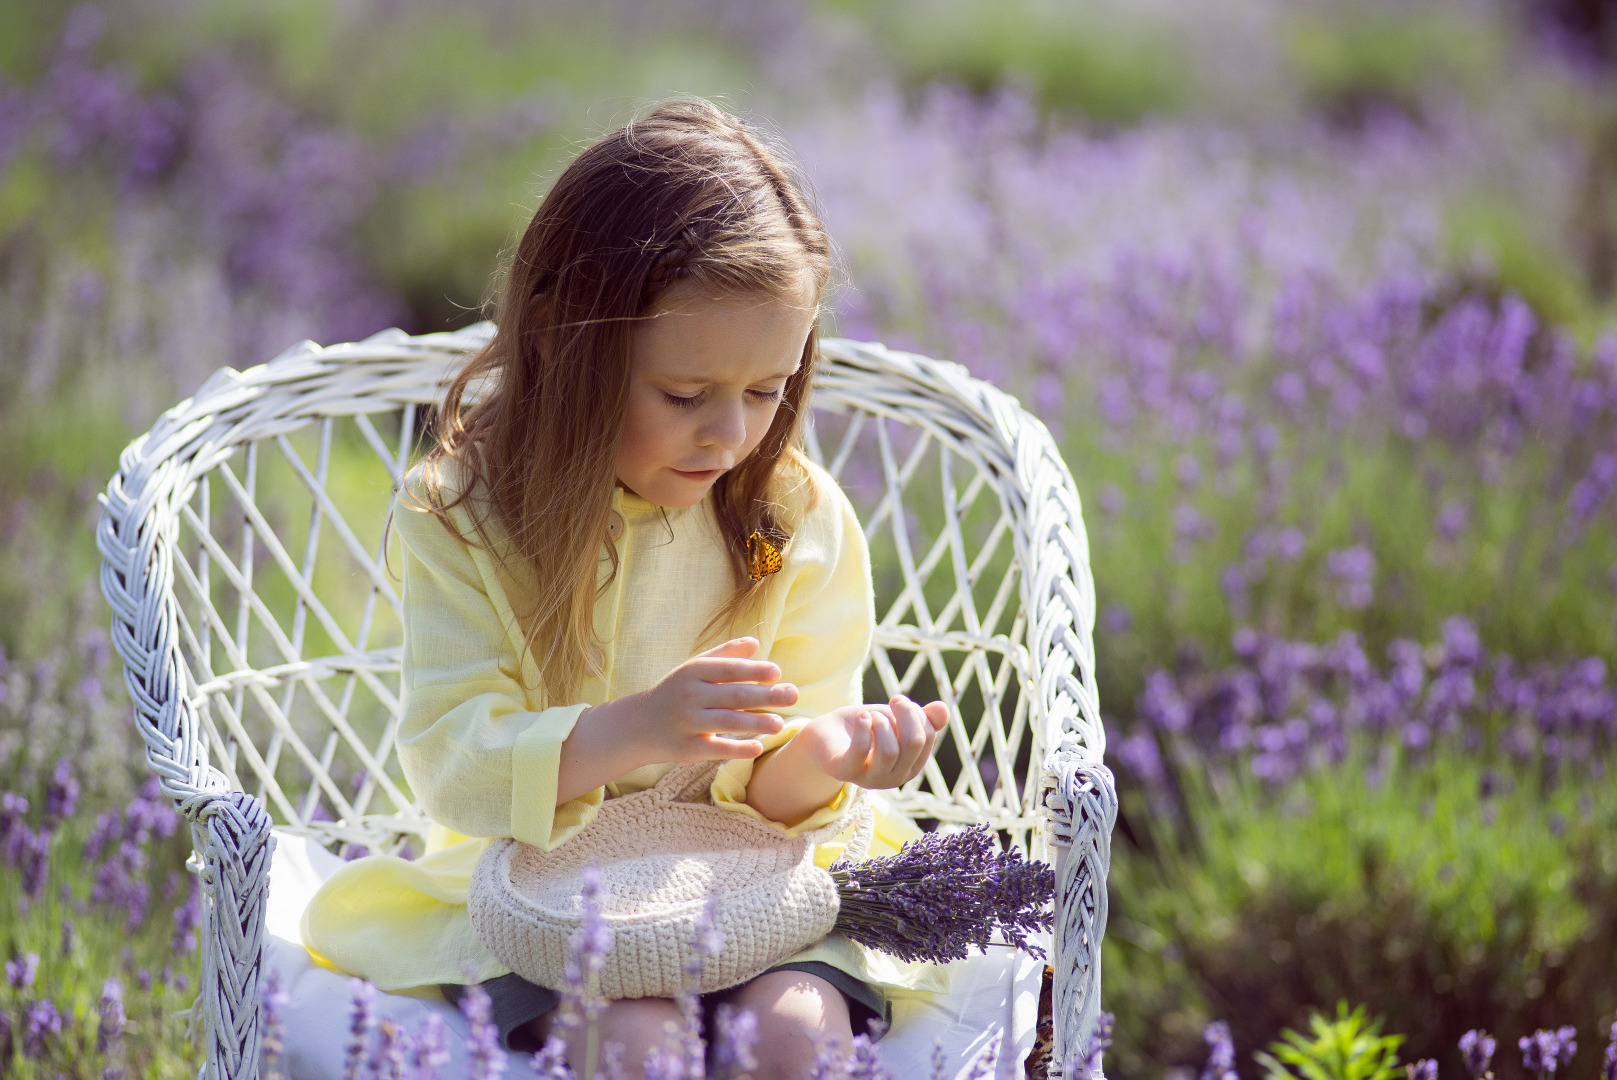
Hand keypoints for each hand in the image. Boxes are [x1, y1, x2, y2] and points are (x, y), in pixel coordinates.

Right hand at [622, 637, 796, 762]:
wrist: (640, 724)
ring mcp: (687, 723)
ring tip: (780, 724)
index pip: (728, 669)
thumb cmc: (677, 691)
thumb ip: (726, 655)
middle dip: (765, 695)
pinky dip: (737, 749)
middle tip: (793, 695)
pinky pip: (715, 748)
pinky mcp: (686, 748)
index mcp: (694, 672)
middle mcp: (690, 696)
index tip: (777, 672)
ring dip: (756, 723)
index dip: (752, 670)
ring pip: (726, 722)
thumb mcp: (694, 669)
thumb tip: (755, 642)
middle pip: (733, 695)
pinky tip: (758, 747)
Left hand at [794, 695, 949, 788]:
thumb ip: (922, 717)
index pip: (927, 737)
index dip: (916, 712)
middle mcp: (894, 777)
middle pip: (913, 743)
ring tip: (870, 715)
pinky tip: (861, 717)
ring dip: (881, 722)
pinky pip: (860, 751)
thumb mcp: (896, 719)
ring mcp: (869, 779)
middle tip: (893, 700)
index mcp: (911, 765)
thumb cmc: (865, 728)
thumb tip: (944, 710)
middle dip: (905, 713)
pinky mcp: (844, 771)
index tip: (899, 701)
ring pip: (889, 751)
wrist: (825, 735)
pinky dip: (863, 727)